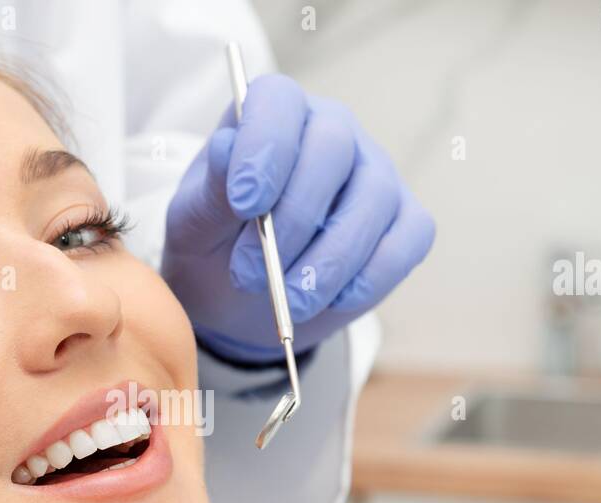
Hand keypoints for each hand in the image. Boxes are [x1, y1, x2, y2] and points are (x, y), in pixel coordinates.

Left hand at [162, 73, 434, 363]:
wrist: (239, 305)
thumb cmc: (214, 248)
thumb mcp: (194, 225)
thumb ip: (211, 191)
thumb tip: (227, 147)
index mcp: (274, 116)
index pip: (279, 99)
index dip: (265, 145)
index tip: (244, 204)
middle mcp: (333, 133)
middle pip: (333, 146)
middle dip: (293, 217)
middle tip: (250, 274)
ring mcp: (375, 176)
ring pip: (373, 199)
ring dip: (327, 260)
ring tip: (286, 301)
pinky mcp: (406, 223)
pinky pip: (406, 241)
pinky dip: (369, 277)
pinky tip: (331, 300)